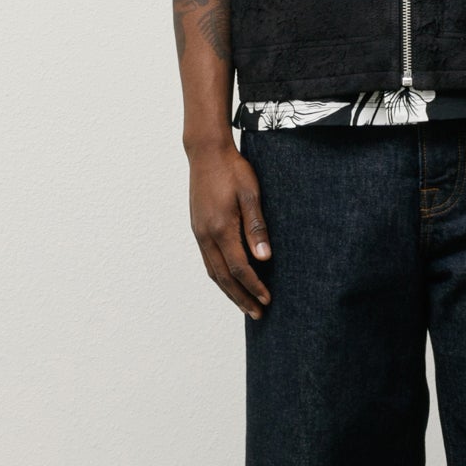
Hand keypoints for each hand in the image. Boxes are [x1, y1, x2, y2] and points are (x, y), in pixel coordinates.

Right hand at [188, 142, 272, 317]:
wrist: (206, 152)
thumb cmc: (233, 170)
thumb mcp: (251, 194)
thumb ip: (256, 226)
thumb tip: (264, 258)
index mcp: (221, 228)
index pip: (240, 268)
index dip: (254, 287)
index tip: (268, 300)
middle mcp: (206, 235)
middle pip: (224, 277)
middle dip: (241, 298)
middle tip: (257, 314)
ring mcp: (199, 233)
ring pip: (213, 272)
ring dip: (229, 291)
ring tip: (244, 305)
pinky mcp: (198, 228)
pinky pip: (207, 261)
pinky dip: (219, 277)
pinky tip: (229, 281)